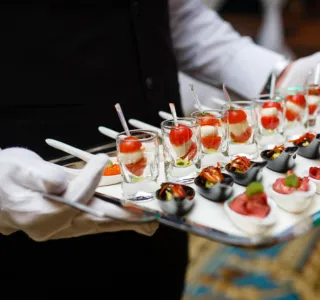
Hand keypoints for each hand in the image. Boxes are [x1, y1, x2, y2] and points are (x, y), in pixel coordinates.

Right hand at [0, 147, 156, 240]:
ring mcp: (61, 229)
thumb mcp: (18, 167)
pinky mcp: (68, 226)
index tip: (102, 160)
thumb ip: (39, 175)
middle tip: (151, 215)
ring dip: (125, 221)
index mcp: (38, 212)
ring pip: (98, 225)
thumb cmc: (6, 175)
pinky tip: (133, 219)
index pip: (72, 198)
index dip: (88, 179)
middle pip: (94, 221)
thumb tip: (59, 183)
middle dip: (124, 216)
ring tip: (150, 220)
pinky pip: (95, 224)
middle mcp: (53, 227)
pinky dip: (115, 220)